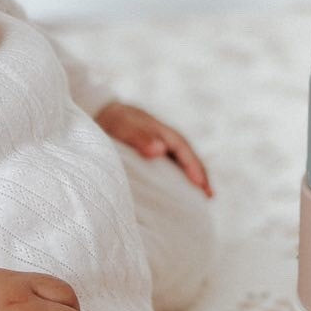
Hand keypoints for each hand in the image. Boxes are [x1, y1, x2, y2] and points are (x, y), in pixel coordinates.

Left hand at [93, 100, 213, 197]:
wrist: (100, 112)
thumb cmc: (113, 120)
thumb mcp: (123, 126)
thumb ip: (140, 137)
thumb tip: (161, 149)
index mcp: (162, 131)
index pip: (183, 150)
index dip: (193, 167)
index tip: (201, 185)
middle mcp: (165, 138)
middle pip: (188, 156)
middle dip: (200, 174)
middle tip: (210, 195)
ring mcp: (160, 145)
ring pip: (181, 161)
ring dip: (192, 176)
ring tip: (202, 197)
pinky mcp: (152, 153)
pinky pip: (171, 165)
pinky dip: (178, 177)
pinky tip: (179, 192)